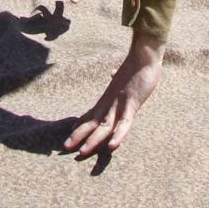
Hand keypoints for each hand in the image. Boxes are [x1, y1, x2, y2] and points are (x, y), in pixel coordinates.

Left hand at [65, 30, 164, 158]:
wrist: (143, 55)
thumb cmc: (136, 65)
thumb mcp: (124, 74)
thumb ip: (117, 77)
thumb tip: (112, 73)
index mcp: (109, 96)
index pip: (92, 112)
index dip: (81, 122)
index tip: (71, 131)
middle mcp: (110, 102)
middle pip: (92, 122)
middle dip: (79, 135)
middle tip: (65, 147)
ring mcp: (119, 104)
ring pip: (104, 126)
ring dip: (93, 140)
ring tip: (82, 152)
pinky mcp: (132, 104)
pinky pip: (124, 123)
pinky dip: (118, 134)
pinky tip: (111, 145)